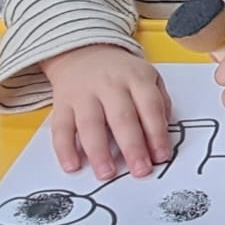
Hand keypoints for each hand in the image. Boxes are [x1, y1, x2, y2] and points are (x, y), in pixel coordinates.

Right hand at [40, 44, 171, 178]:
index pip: (150, 107)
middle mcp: (110, 84)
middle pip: (122, 117)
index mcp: (136, 78)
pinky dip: (65, 149)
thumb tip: (163, 135)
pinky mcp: (62, 103)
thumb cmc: (122, 72)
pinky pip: (61, 127)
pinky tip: (72, 166)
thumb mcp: (148, 77)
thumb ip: (159, 103)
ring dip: (99, 152)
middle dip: (132, 147)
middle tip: (140, 170)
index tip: (162, 156)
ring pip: (90, 124)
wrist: (83, 51)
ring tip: (107, 173)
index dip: (157, 133)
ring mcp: (84, 94)